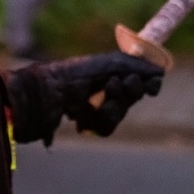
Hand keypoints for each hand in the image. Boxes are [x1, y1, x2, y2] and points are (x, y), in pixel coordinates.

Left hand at [5, 52, 163, 144]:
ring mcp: (92, 105)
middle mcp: (99, 85)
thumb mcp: (101, 67)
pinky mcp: (84, 123)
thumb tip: (159, 67)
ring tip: (91, 103)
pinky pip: (105, 128)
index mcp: (103, 67)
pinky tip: (80, 119)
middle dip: (127, 94)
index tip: (153, 85)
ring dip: (110, 109)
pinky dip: (96, 122)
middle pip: (130, 96)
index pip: (135, 73)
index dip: (147, 80)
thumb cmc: (64, 77)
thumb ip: (131, 64)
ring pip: (119, 114)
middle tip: (116, 86)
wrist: (33, 99)